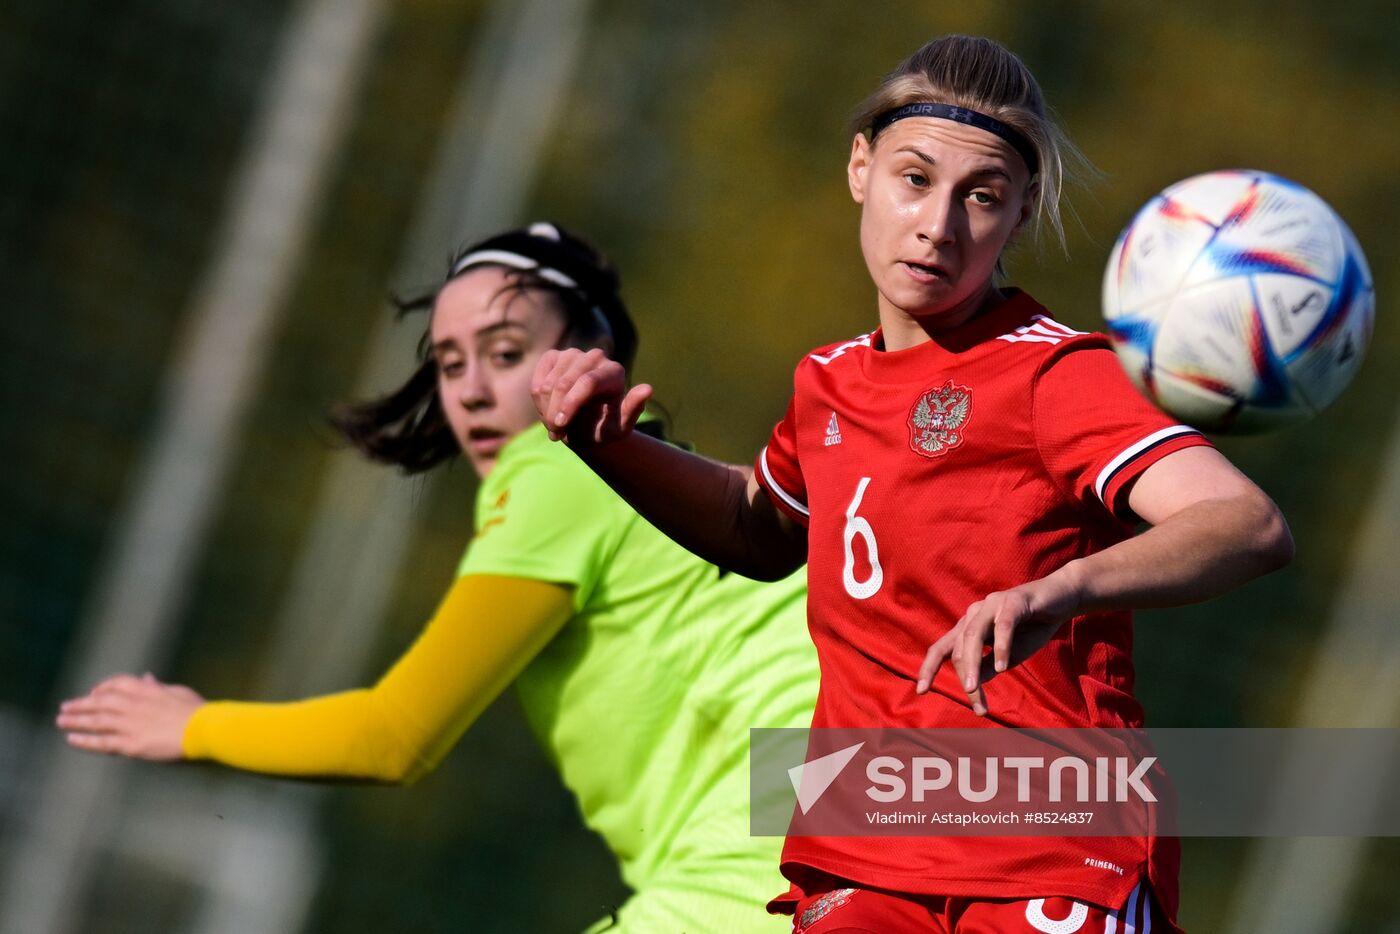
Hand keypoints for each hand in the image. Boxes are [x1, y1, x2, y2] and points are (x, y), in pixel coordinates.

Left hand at [56, 673, 204, 760]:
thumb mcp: (177, 691)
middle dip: (80, 704)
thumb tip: (147, 677)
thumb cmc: (195, 710)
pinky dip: (85, 740)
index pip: (116, 684)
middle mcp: (132, 705)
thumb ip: (158, 686)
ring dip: (76, 720)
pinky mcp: (131, 744)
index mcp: (145, 690)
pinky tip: (72, 739)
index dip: (101, 688)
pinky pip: (102, 742)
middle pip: (100, 702)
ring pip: (96, 721)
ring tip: (61, 721)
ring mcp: (130, 724)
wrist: (202, 729)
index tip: (92, 692)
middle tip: (65, 707)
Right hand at [531, 348, 651, 444]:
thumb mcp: (619, 427)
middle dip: (555, 412)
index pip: (587, 382)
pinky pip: (538, 379)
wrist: (586, 426)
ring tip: (556, 426)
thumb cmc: (604, 428)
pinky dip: (539, 400)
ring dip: (547, 410)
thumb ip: (632, 410)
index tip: (560, 425)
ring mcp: (573, 354)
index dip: (570, 404)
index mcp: (614, 372)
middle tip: (557, 434)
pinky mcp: (554, 357)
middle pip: (564, 383)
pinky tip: (548, 410)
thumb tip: (647, 389)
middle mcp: (596, 357)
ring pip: (548, 384)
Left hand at [915, 567, 1082, 715]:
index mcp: (968, 626)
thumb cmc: (1030, 629)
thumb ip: (987, 668)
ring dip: (972, 665)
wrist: (1060, 600)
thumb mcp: (1006, 657)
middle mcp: (973, 613)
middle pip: (958, 649)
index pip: (941, 648)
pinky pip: (1003, 626)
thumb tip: (970, 687)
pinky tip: (1003, 667)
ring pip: (973, 636)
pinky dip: (1000, 647)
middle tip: (977, 706)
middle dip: (965, 679)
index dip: (929, 668)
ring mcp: (990, 604)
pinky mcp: (1012, 601)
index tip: (920, 691)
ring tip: (972, 689)